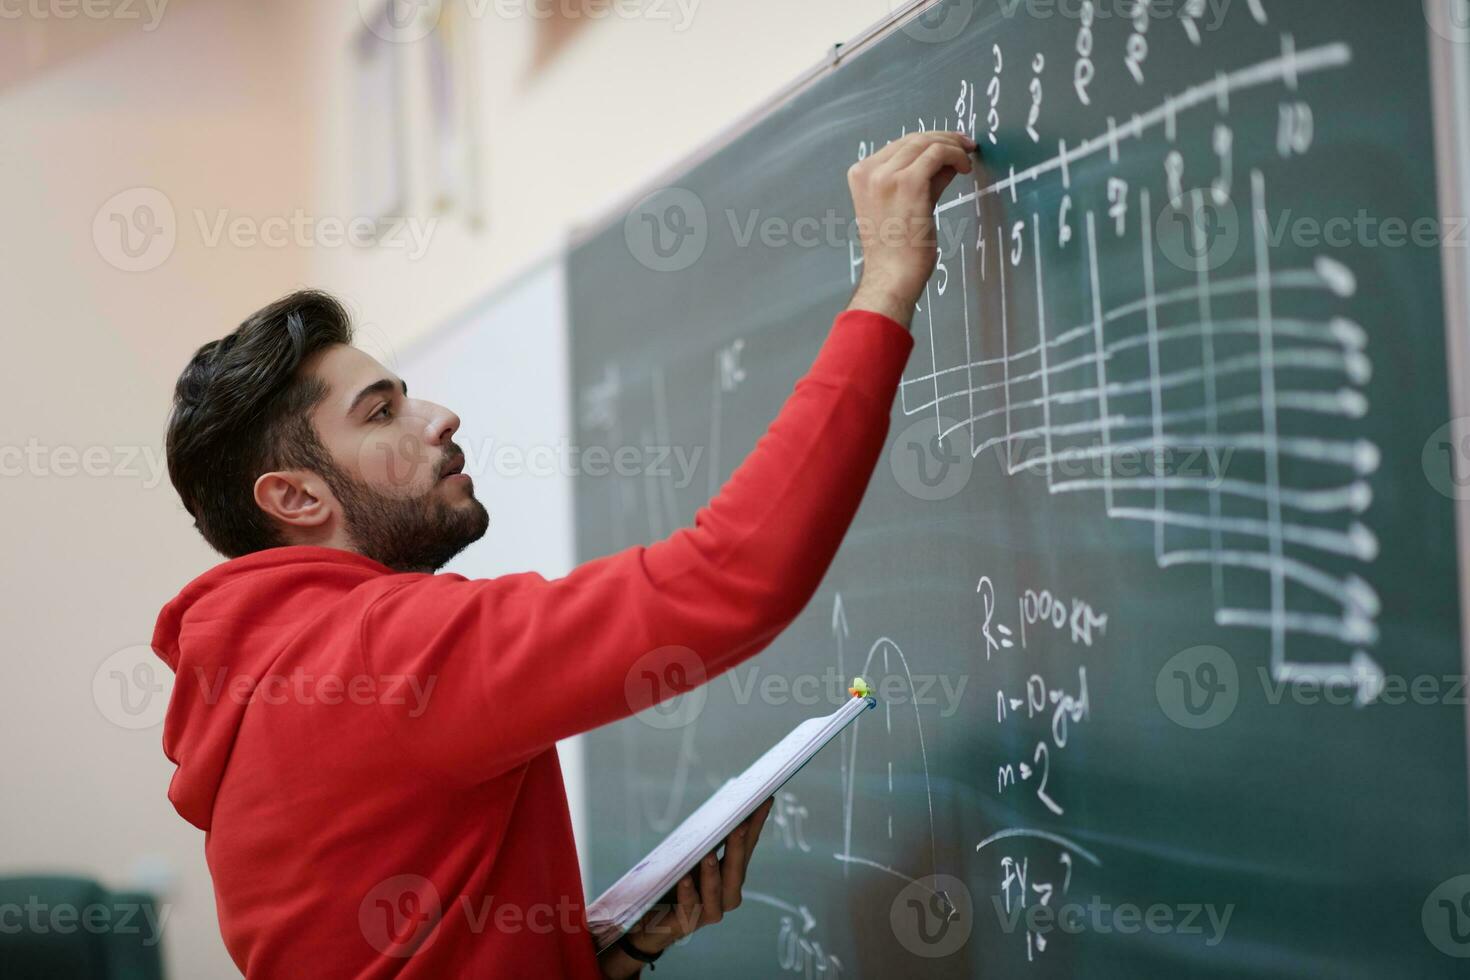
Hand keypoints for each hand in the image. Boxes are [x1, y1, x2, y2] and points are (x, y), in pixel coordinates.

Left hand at [597, 798, 774, 977]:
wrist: (650, 921)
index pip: (747, 846)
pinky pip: (690, 907)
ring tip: (708, 854)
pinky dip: (688, 892)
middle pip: (737, 869)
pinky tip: (683, 879)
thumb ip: (704, 841)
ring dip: (714, 872)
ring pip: (718, 891)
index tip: (765, 800)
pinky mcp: (689, 923)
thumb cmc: (673, 882)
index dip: (757, 824)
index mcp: (730, 874)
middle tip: (740, 825)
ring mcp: (710, 911)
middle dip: (739, 847)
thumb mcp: (690, 857)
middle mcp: (727, 894)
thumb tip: (716, 810)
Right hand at [846, 130, 976, 326]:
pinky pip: (938, 153)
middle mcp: (869, 171)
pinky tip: (964, 168)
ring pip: (926, 142)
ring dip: (952, 145)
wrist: (892, 277)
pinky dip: (955, 155)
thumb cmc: (897, 250)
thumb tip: (947, 160)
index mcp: (860, 175)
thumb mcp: (903, 205)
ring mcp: (886, 176)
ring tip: (967, 158)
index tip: (949, 146)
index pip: (898, 145)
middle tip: (966, 146)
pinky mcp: (908, 183)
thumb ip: (921, 179)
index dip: (927, 141)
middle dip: (943, 138)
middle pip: (912, 139)